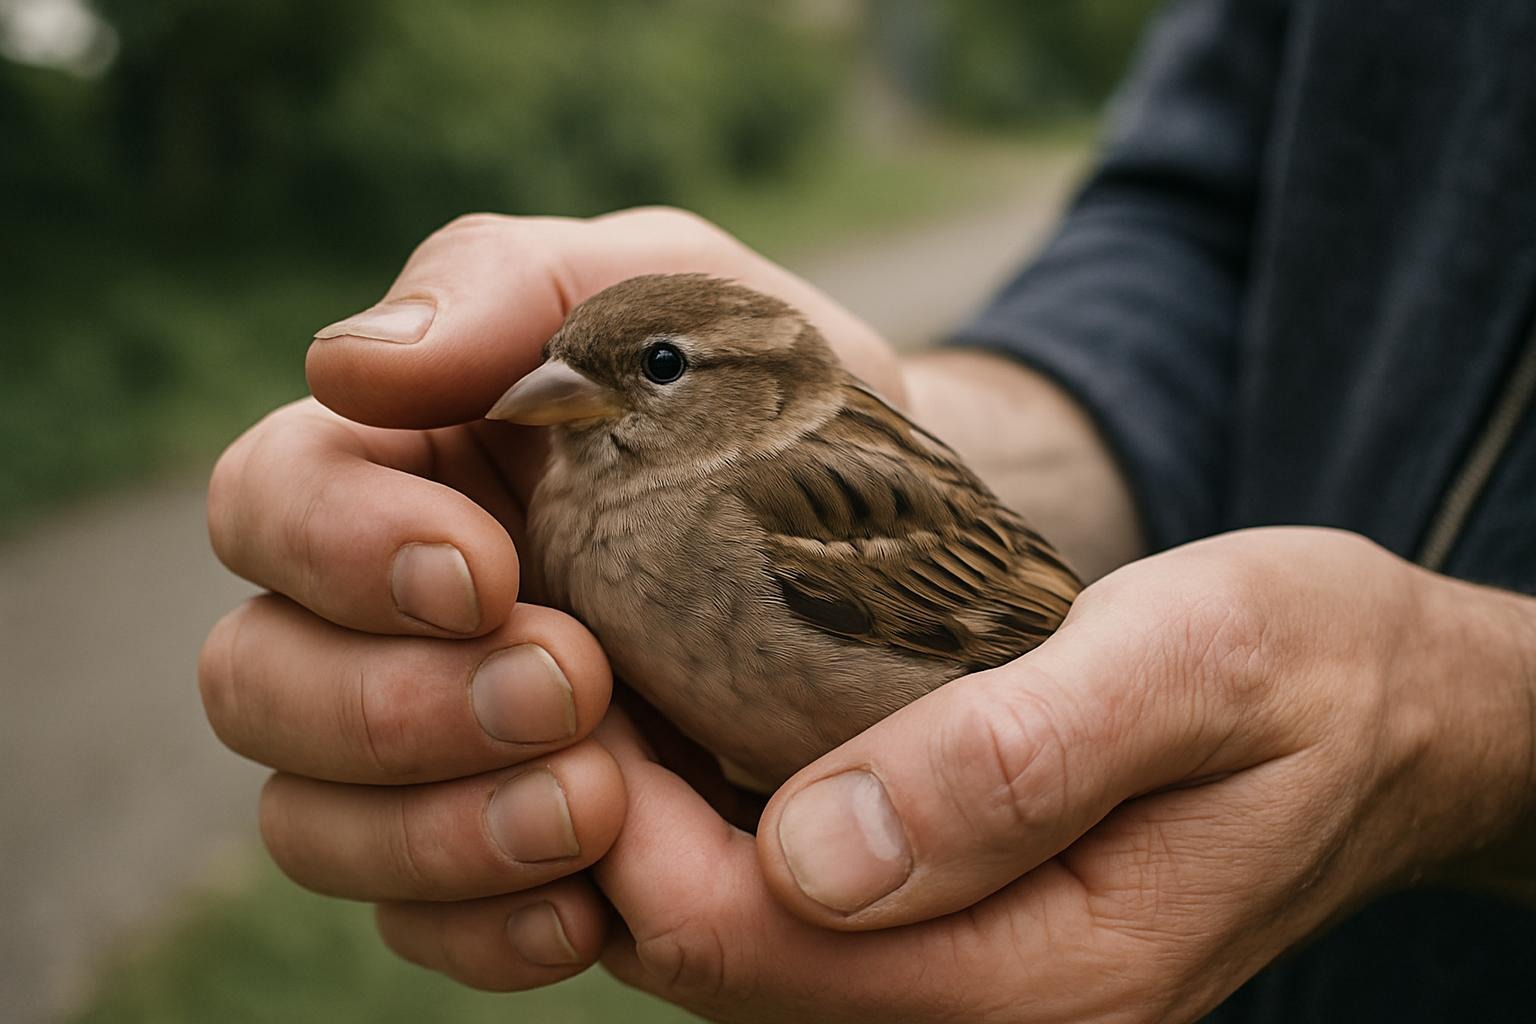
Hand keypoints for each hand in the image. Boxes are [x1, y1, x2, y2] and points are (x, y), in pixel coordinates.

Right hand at [198, 207, 899, 987]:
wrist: (887, 547)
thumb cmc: (764, 401)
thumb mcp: (667, 297)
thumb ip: (512, 290)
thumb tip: (347, 362)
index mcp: (397, 465)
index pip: (268, 500)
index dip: (340, 546)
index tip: (489, 569)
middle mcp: (380, 612)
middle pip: (255, 680)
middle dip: (397, 703)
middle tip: (575, 687)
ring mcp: (429, 745)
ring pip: (311, 822)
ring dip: (437, 829)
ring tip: (599, 807)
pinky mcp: (497, 850)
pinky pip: (419, 925)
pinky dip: (486, 928)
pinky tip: (591, 909)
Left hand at [390, 528, 1535, 1020]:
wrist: (1388, 717)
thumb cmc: (1307, 671)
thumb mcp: (1194, 665)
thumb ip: (1020, 762)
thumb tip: (820, 853)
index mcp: (1053, 977)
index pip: (762, 946)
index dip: (630, 833)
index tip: (569, 682)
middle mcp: (992, 1013)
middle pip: (722, 960)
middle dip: (608, 831)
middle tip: (547, 669)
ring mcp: (969, 986)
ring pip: (738, 946)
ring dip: (645, 828)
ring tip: (593, 685)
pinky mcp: (956, 938)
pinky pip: (789, 912)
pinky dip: (709, 828)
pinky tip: (684, 722)